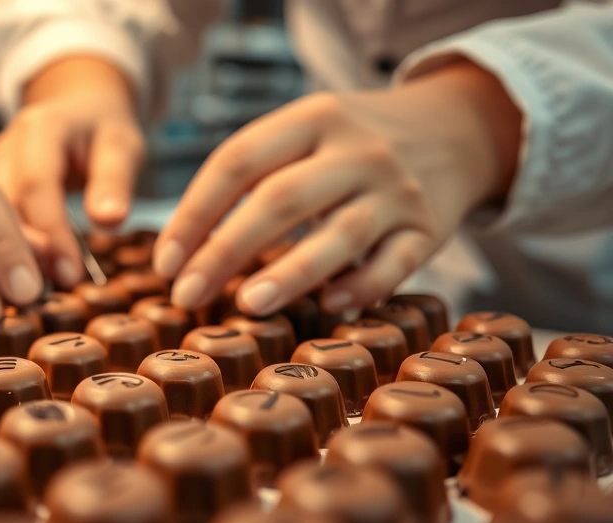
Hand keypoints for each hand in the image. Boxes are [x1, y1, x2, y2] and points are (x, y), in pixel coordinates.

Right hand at [0, 57, 144, 287]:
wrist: (74, 107)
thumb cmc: (100, 130)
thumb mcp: (121, 145)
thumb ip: (114, 180)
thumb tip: (109, 219)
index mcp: (39, 129)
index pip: (38, 184)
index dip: (52, 232)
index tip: (69, 275)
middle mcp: (2, 148)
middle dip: (9, 254)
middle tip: (30, 298)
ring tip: (7, 301)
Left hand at [154, 61, 521, 314]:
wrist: (455, 130)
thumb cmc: (350, 144)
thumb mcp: (306, 132)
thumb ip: (254, 177)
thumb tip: (184, 252)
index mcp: (312, 117)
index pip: (237, 162)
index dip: (193, 215)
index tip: (165, 261)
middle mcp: (356, 150)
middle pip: (280, 200)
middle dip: (224, 251)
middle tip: (186, 295)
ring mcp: (397, 190)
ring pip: (340, 235)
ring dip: (290, 273)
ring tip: (247, 306)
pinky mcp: (431, 228)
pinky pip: (396, 264)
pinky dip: (362, 287)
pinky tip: (330, 307)